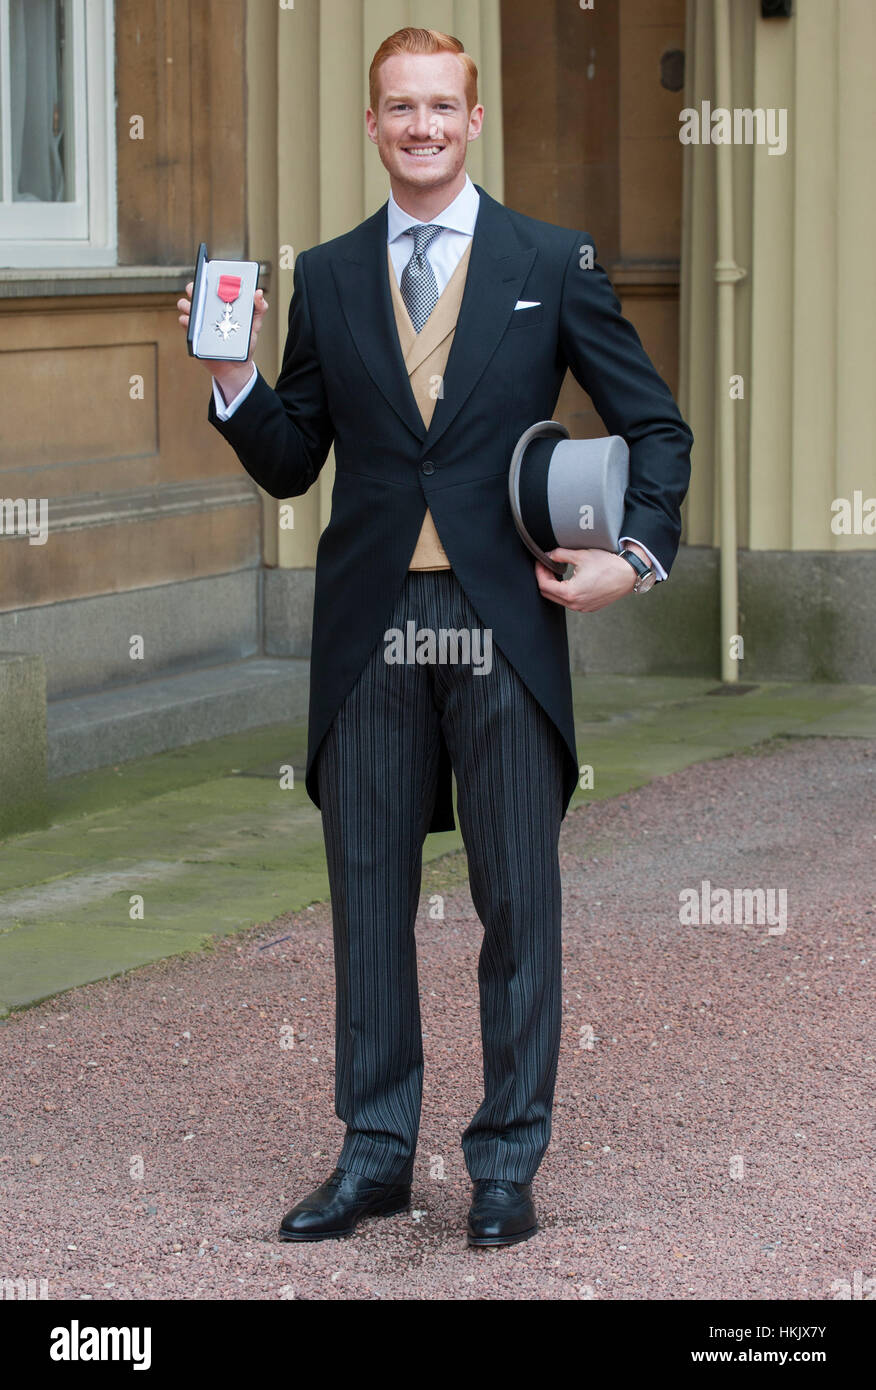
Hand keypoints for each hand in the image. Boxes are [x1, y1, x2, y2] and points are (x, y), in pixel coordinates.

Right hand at [177, 282, 269, 399]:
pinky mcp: (193, 334)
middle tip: (200, 290)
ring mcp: (199, 321)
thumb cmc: (245, 342)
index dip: (208, 277)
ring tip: (194, 308)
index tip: (210, 276)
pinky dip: (186, 320)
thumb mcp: (255, 324)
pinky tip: (192, 322)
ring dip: (187, 304)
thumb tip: (258, 293)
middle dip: (194, 287)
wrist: (237, 366)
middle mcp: (207, 309)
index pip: (211, 285)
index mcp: (221, 303)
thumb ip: (259, 308)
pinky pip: (184, 323)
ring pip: (184, 305)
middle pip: (194, 292)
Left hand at [535, 546, 637, 611]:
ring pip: (559, 599)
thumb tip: (549, 555)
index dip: (539, 571)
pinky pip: (571, 602)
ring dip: (555, 586)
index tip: (541, 562)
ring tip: (558, 571)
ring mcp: (583, 608)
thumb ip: (560, 554)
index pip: (544, 585)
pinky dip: (566, 592)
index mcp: (571, 593)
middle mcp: (575, 604)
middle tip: (547, 565)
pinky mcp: (589, 607)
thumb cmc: (609, 565)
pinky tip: (570, 580)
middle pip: (549, 594)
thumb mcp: (581, 555)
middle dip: (545, 578)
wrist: (628, 573)